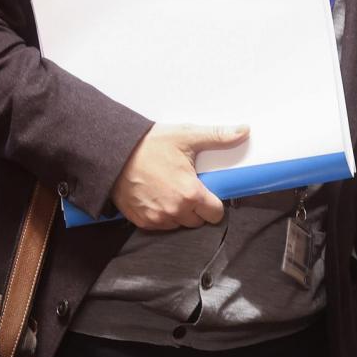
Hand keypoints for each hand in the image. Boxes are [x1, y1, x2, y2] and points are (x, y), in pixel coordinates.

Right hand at [110, 123, 248, 229]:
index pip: (215, 214)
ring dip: (179, 213)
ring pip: (179, 224)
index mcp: (190, 194)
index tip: (208, 192)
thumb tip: (244, 130)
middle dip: (197, 208)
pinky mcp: (141, 221)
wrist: (113, 153)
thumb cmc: (149, 144)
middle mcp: (175, 210)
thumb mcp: (186, 136)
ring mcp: (157, 218)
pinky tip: (158, 197)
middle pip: (198, 220)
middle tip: (188, 188)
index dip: (214, 203)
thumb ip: (218, 136)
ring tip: (172, 190)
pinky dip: (162, 215)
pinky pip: (160, 225)